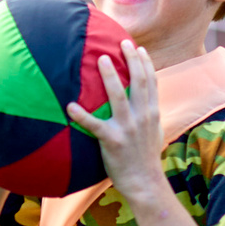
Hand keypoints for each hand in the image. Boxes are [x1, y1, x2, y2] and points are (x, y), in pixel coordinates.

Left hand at [71, 40, 163, 196]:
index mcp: (151, 113)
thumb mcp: (154, 132)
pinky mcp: (112, 140)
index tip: (138, 47)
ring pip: (118, 95)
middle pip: (138, 81)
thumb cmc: (145, 158)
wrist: (145, 182)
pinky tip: (70, 106)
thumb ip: (148, 114)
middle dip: (131, 59)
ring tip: (100, 59)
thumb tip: (144, 102)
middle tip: (122, 42)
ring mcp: (127, 127)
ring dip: (109, 76)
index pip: (151, 81)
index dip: (145, 62)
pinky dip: (81, 115)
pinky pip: (94, 124)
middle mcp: (142, 116)